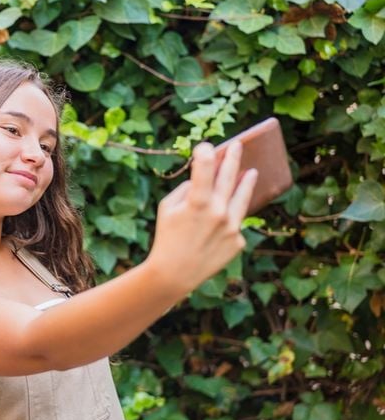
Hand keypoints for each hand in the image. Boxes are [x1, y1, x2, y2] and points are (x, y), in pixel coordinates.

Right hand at [148, 142, 257, 292]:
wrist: (175, 273)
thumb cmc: (167, 238)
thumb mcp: (167, 209)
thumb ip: (186, 189)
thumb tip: (203, 178)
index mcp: (197, 202)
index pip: (206, 167)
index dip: (206, 152)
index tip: (207, 146)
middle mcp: (219, 212)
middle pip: (230, 177)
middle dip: (233, 158)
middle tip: (238, 145)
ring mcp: (231, 228)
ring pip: (243, 198)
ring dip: (247, 182)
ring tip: (252, 172)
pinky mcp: (237, 241)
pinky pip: (235, 224)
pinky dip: (228, 220)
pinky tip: (220, 223)